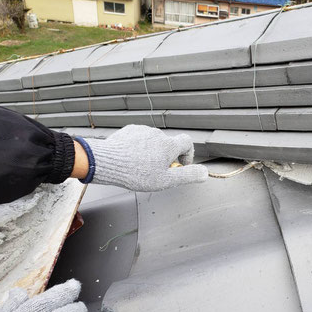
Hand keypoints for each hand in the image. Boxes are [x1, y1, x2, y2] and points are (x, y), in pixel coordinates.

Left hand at [86, 125, 207, 190]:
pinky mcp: (128, 131)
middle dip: (166, 157)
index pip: (187, 142)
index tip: (180, 165)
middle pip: (169, 144)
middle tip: (157, 172)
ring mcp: (142, 131)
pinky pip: (139, 139)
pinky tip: (131, 159)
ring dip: (152, 152)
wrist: (106, 162)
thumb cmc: (136, 173)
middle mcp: (157, 134)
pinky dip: (139, 148)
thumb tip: (205, 173)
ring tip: (141, 167)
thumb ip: (188, 176)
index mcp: (168, 145)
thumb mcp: (166, 181)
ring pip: (153, 142)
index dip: (188, 154)